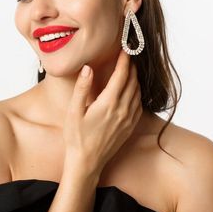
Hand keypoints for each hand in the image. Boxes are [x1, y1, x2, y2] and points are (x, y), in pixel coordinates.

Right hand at [63, 51, 142, 176]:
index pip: (121, 76)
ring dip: (135, 79)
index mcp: (108, 104)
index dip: (124, 60)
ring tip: (130, 69)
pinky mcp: (130, 127)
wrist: (87, 162)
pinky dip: (137, 93)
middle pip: (132, 82)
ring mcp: (128, 119)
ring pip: (137, 93)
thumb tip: (88, 68)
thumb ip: (82, 88)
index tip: (125, 49)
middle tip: (128, 55)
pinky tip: (132, 90)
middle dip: (131, 67)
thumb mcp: (73, 111)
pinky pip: (138, 105)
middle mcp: (122, 110)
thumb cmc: (76, 137)